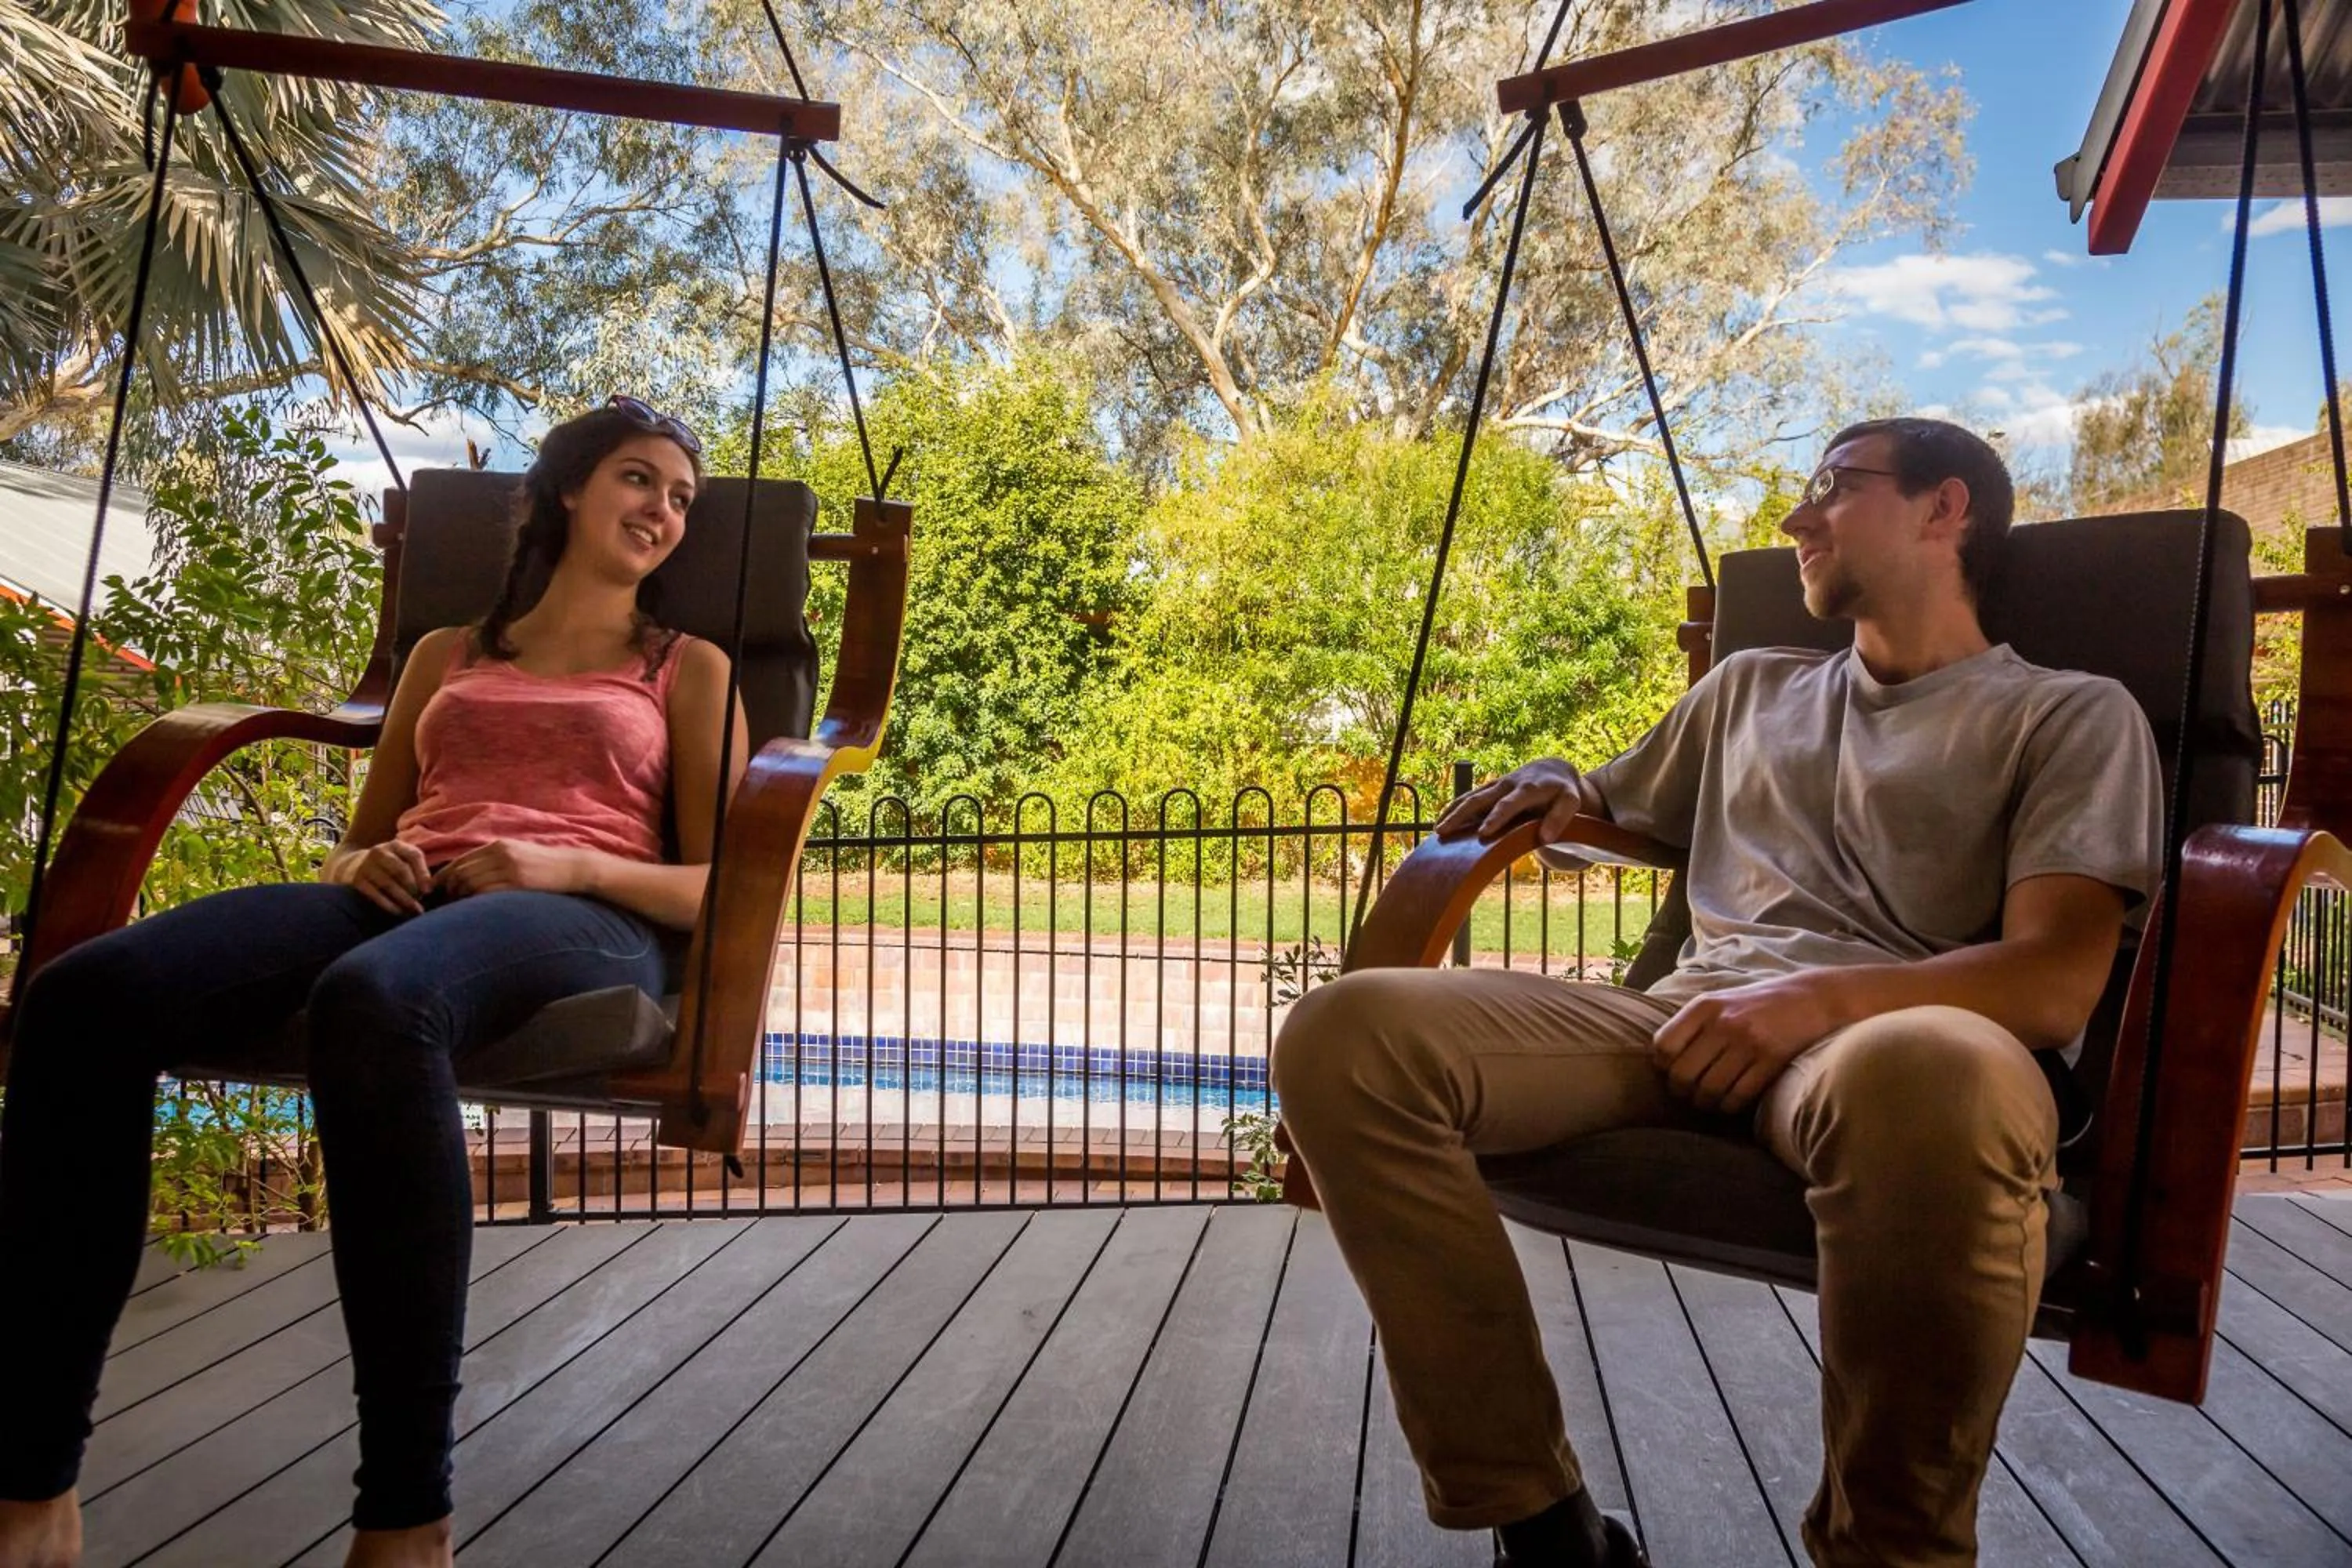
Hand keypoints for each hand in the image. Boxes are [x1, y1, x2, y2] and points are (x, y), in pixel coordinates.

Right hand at [339, 840, 431, 916]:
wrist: (355, 866)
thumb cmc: (390, 866)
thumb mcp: (403, 860)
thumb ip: (418, 869)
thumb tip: (428, 889)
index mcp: (396, 845)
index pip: (414, 855)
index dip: (423, 874)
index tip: (428, 891)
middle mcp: (379, 852)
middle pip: (401, 870)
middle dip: (413, 889)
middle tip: (421, 903)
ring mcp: (366, 865)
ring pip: (389, 884)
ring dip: (404, 900)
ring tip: (414, 910)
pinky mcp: (357, 880)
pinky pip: (376, 895)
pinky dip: (390, 905)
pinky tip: (399, 912)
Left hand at [433, 840, 588, 900]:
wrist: (573, 867)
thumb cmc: (545, 865)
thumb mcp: (518, 854)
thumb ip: (494, 860)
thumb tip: (468, 876)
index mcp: (498, 846)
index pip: (460, 862)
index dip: (445, 878)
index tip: (439, 892)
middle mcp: (501, 853)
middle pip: (461, 872)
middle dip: (450, 890)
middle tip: (449, 904)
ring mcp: (509, 868)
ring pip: (470, 882)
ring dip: (461, 897)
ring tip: (461, 908)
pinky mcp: (518, 883)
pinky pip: (485, 892)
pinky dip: (475, 901)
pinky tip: (476, 909)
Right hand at [1436, 758, 1588, 842]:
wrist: (1553, 769)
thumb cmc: (1563, 791)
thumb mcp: (1571, 802)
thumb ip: (1560, 818)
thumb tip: (1544, 838)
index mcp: (1527, 789)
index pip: (1508, 804)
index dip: (1495, 818)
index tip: (1482, 833)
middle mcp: (1508, 784)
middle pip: (1480, 798)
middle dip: (1461, 815)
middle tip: (1444, 831)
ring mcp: (1496, 785)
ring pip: (1470, 796)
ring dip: (1452, 811)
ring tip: (1437, 829)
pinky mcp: (1490, 787)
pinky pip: (1469, 797)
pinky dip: (1454, 807)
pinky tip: (1441, 821)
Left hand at [1651, 974, 1847, 1114]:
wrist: (1812, 997)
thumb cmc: (1759, 1004)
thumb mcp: (1721, 1001)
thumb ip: (1692, 1025)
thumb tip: (1661, 1059)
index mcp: (1704, 1006)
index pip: (1664, 1046)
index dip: (1663, 1066)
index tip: (1671, 1071)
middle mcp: (1723, 1023)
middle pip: (1683, 1073)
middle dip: (1681, 1091)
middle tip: (1688, 1094)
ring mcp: (1748, 1042)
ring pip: (1709, 1090)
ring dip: (1704, 1103)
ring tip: (1707, 1102)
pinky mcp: (1771, 1060)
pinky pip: (1738, 1096)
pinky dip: (1728, 1107)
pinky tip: (1729, 1104)